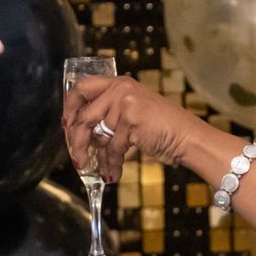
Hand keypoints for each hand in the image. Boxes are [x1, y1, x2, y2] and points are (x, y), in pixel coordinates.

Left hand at [64, 74, 203, 181]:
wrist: (187, 137)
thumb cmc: (162, 128)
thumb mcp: (132, 112)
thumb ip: (108, 115)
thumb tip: (78, 133)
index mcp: (119, 83)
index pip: (82, 88)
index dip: (70, 107)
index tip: (67, 125)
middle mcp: (120, 88)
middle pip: (84, 115)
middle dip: (77, 140)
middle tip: (77, 158)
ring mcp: (125, 103)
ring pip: (97, 135)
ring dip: (97, 157)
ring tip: (99, 170)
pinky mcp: (131, 120)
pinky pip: (112, 147)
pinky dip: (111, 163)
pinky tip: (113, 172)